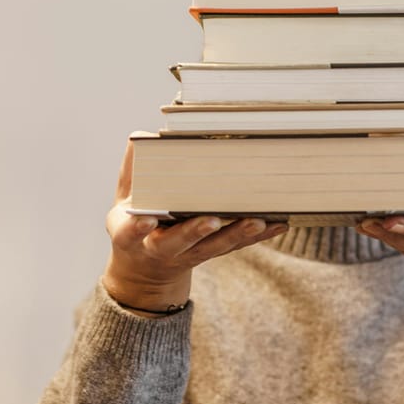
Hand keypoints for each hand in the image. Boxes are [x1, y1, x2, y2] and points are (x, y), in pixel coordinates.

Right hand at [102, 135, 287, 316]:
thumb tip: (142, 136)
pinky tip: (280, 224)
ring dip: (236, 233)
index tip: (146, 220)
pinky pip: (238, 245)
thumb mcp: (124, 199)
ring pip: (215, 246)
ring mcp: (190, 253)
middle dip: (195, 232)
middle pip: (180, 242)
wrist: (146, 268)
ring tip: (256, 221)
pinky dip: (259, 236)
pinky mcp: (213, 252)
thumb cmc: (136, 220)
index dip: (138, 228)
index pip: (132, 233)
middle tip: (211, 220)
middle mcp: (163, 249)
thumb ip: (132, 169)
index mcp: (134, 236)